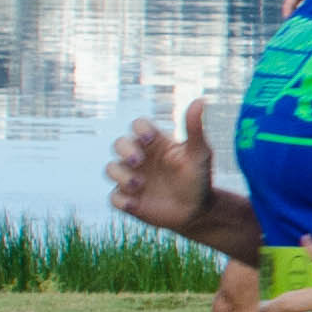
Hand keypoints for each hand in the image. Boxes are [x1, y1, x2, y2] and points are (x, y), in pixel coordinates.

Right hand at [109, 103, 216, 233]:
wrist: (197, 210)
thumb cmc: (198, 177)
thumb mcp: (199, 154)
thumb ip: (195, 129)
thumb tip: (200, 100)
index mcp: (155, 143)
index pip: (139, 125)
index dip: (140, 129)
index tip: (151, 139)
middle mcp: (140, 157)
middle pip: (119, 143)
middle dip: (125, 150)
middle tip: (138, 161)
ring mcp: (131, 178)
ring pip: (111, 169)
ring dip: (121, 175)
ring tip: (139, 184)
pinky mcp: (128, 200)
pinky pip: (114, 198)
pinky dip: (121, 200)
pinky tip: (136, 204)